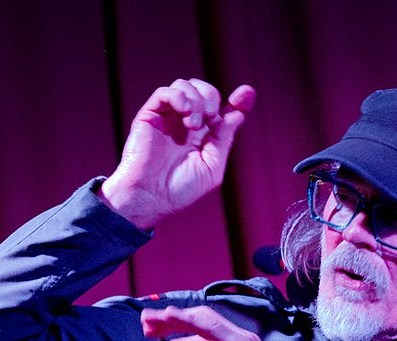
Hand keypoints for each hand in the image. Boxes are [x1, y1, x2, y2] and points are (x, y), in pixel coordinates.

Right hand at [100, 79, 255, 229]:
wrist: (150, 198)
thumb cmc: (180, 190)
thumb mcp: (212, 167)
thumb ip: (224, 139)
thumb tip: (239, 113)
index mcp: (202, 136)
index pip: (221, 109)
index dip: (238, 100)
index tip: (247, 93)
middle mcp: (185, 123)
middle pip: (203, 90)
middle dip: (211, 97)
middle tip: (210, 117)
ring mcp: (167, 118)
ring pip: (184, 86)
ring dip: (196, 100)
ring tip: (194, 124)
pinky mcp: (150, 116)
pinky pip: (164, 92)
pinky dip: (178, 96)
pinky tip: (185, 113)